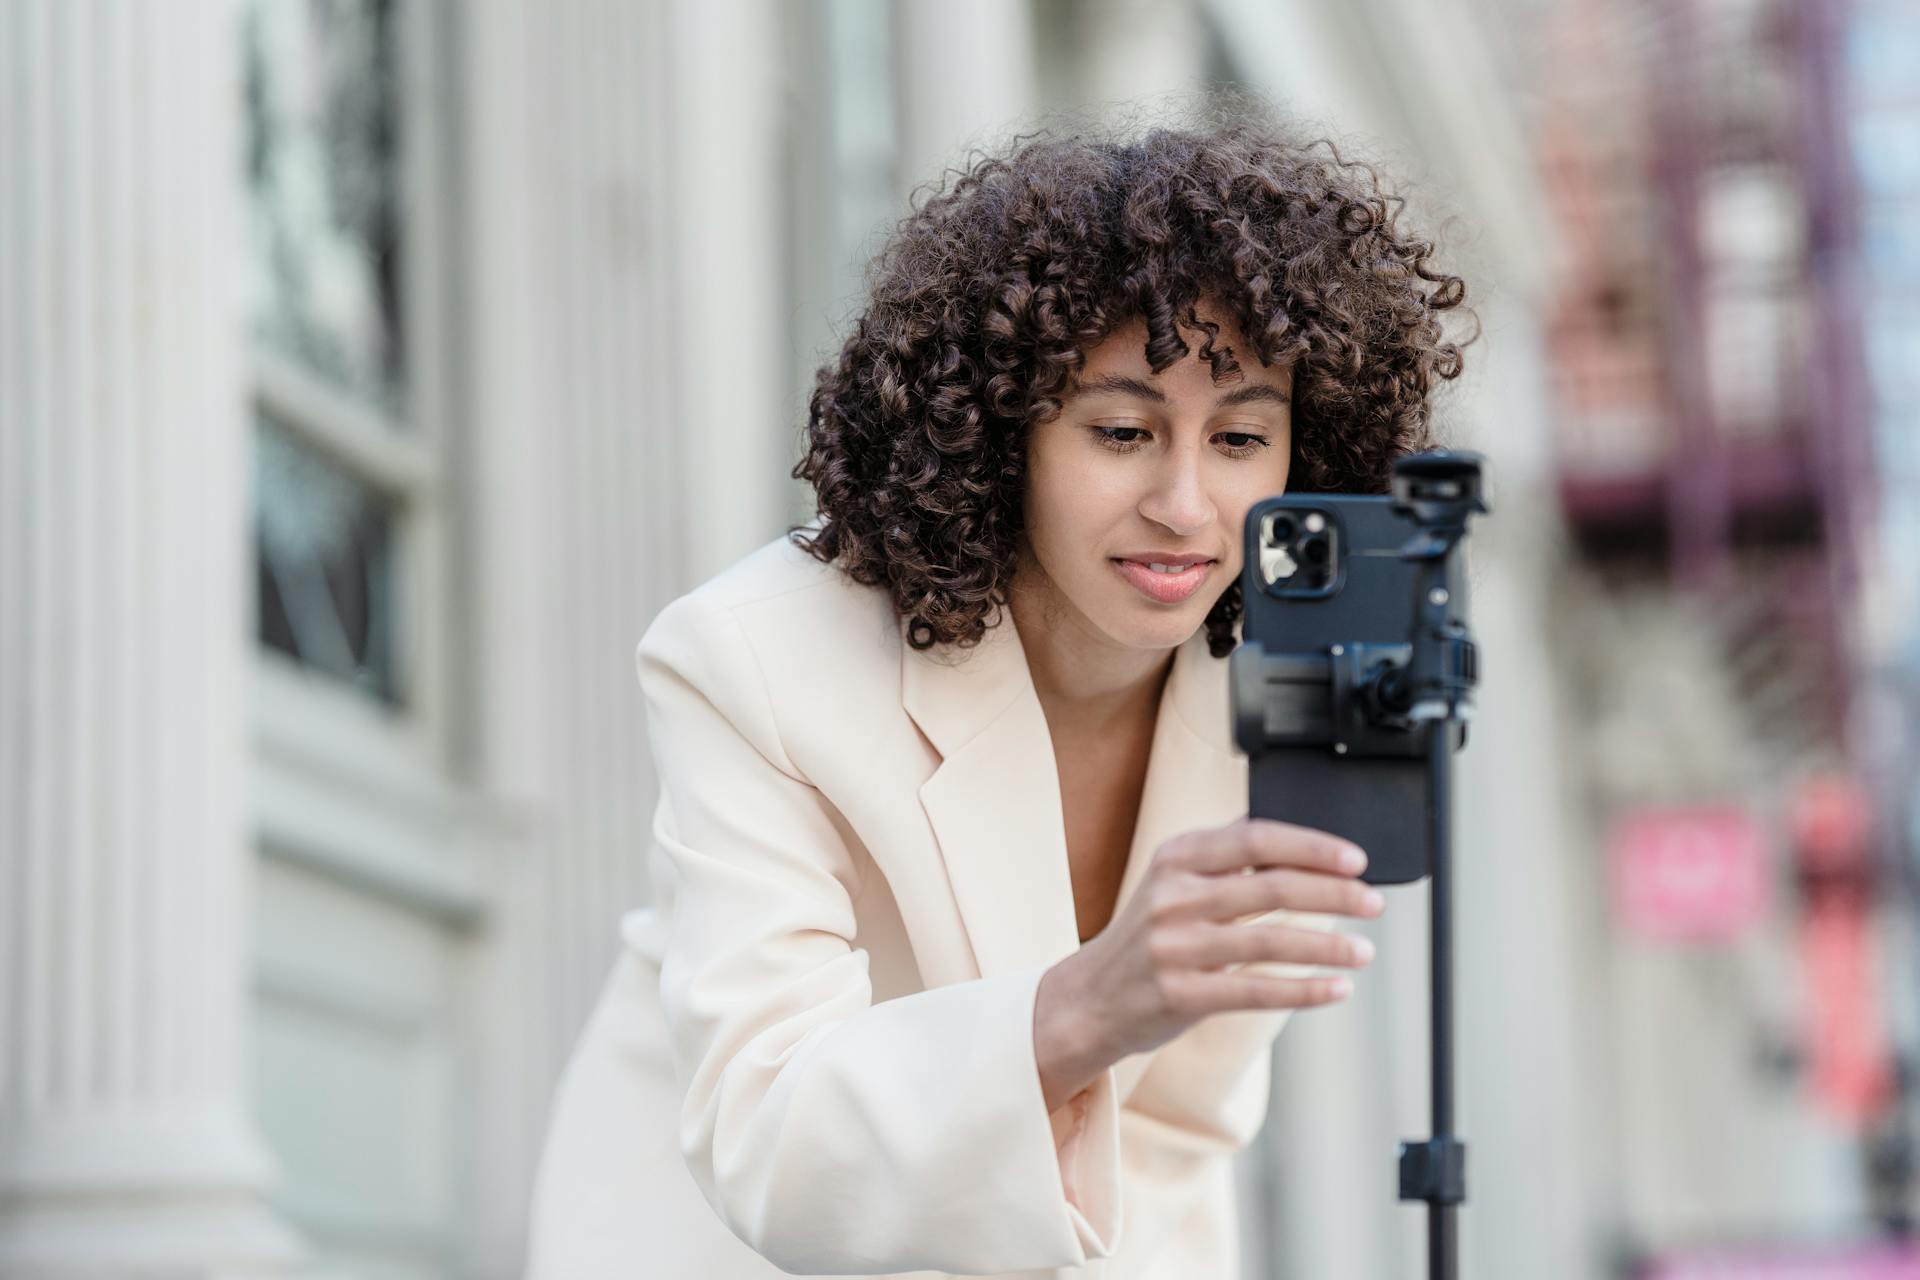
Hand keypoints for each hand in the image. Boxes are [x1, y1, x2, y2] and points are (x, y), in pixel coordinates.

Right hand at [1034, 816, 1383, 1109]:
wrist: (1089, 998)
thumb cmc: (1146, 937)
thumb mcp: (1171, 880)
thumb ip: (1223, 856)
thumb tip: (1292, 840)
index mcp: (1176, 858)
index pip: (1255, 839)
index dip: (1312, 847)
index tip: (1355, 860)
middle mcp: (1173, 896)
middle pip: (1271, 887)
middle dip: (1334, 894)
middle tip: (1372, 902)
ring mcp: (1175, 947)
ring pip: (1270, 941)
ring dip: (1328, 946)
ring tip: (1364, 950)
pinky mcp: (1180, 994)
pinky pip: (1256, 990)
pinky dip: (1304, 990)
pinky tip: (1336, 988)